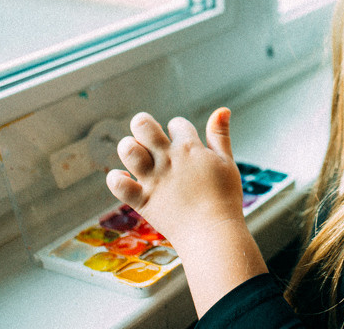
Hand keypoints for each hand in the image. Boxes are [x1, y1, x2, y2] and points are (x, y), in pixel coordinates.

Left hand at [106, 109, 266, 315]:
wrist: (213, 233)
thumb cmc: (225, 198)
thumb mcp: (228, 162)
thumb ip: (220, 135)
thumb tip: (222, 109)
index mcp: (190, 148)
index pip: (177, 124)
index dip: (179, 128)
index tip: (183, 141)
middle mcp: (168, 159)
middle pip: (144, 126)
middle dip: (142, 124)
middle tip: (147, 135)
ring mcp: (153, 179)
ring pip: (128, 150)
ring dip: (128, 147)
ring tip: (136, 153)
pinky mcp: (143, 200)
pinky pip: (118, 185)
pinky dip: (116, 179)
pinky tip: (123, 178)